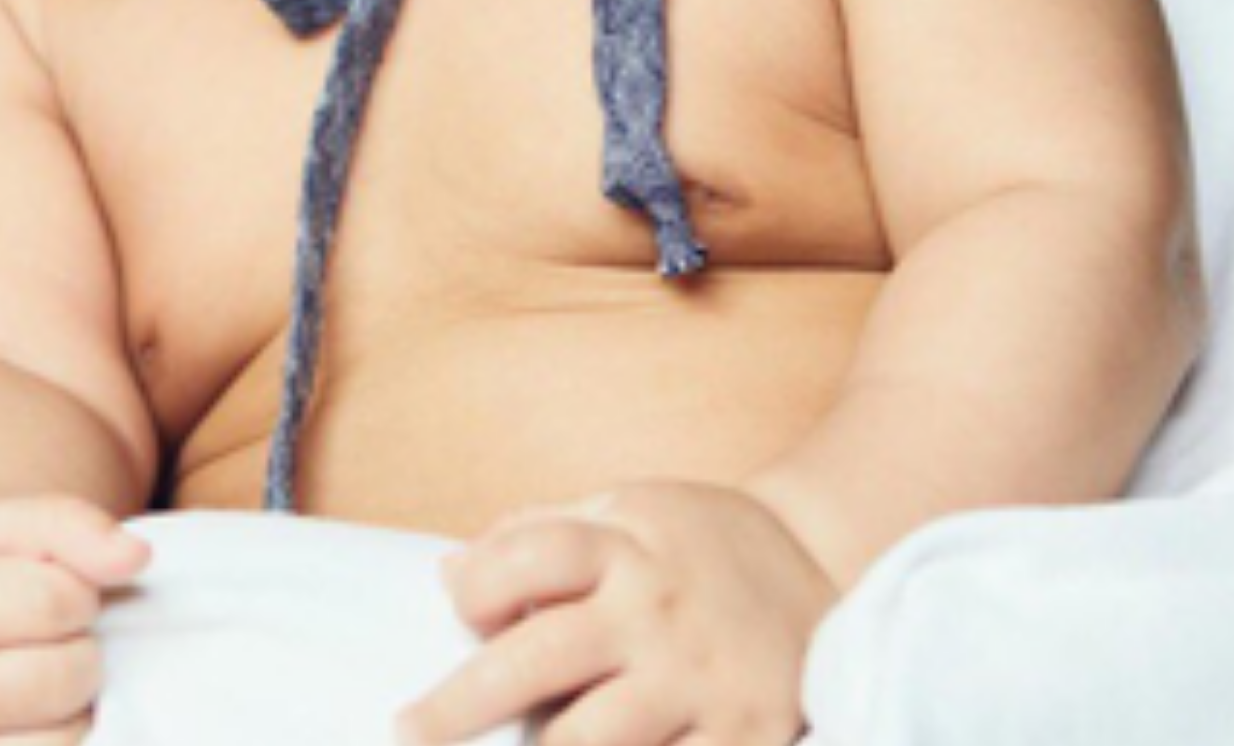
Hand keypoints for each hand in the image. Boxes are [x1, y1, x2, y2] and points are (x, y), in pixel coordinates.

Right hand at [0, 492, 151, 745]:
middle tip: (54, 642)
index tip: (62, 590)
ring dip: (74, 711)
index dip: (79, 592)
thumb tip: (136, 560)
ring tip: (42, 684)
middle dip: (81, 654)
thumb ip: (71, 527)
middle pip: (59, 680)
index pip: (50, 602)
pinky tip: (38, 724)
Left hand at [395, 480, 838, 744]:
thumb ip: (536, 536)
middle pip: (539, 660)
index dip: (481, 585)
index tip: (462, 611)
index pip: (529, 555)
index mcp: (626, 545)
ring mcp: (702, 684)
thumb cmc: (698, 541)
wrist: (827, 563)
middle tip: (406, 734)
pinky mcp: (746, 741)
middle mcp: (658, 614)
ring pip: (593, 744)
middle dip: (459, 706)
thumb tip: (446, 576)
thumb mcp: (625, 510)